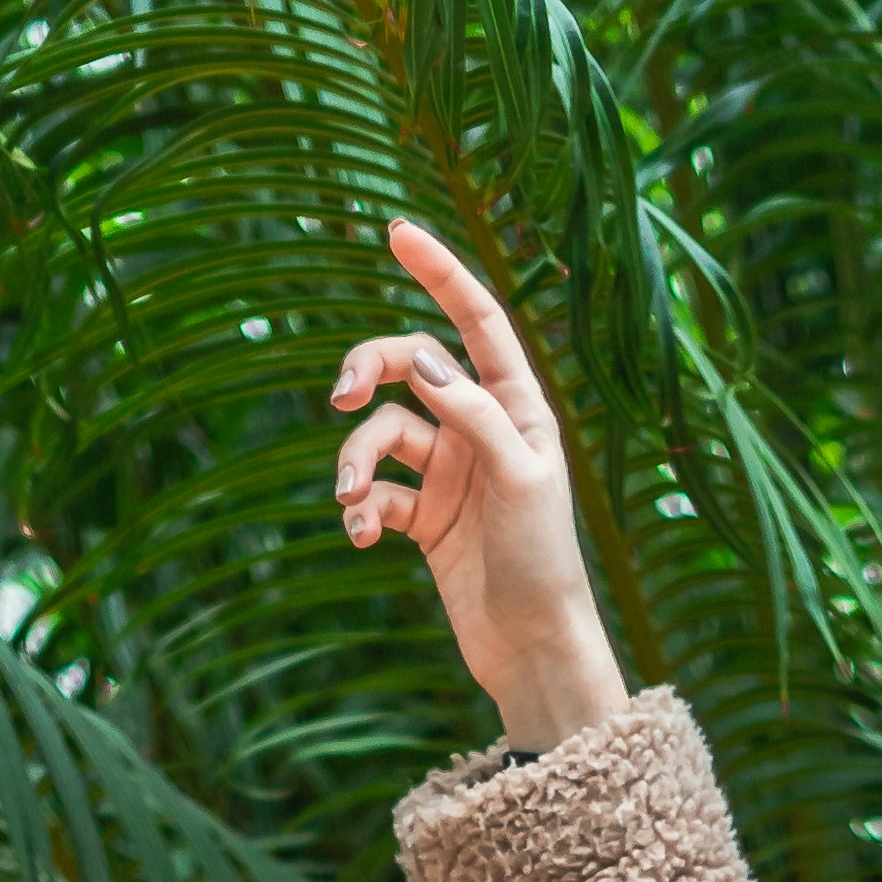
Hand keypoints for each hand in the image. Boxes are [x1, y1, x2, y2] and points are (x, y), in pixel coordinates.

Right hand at [327, 219, 631, 751]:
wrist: (534, 650)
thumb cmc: (542, 562)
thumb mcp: (517, 478)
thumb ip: (472, 413)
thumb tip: (421, 362)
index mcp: (517, 408)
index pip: (476, 321)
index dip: (440, 273)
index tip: (397, 231)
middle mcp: (480, 430)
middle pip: (407, 366)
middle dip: (367, 372)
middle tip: (339, 395)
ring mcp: (448, 474)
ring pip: (380, 434)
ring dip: (355, 461)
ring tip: (350, 499)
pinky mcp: (423, 520)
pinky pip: (376, 494)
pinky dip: (360, 510)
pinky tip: (360, 536)